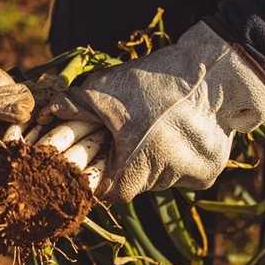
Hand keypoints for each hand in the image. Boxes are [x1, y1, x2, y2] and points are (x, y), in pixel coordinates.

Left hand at [50, 21, 264, 202]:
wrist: (215, 73)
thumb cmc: (154, 83)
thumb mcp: (107, 91)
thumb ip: (76, 106)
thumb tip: (49, 112)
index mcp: (134, 168)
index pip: (107, 191)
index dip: (99, 174)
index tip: (100, 156)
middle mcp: (164, 181)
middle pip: (134, 184)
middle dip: (126, 163)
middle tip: (129, 134)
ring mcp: (189, 179)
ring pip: (159, 178)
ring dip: (152, 160)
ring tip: (155, 127)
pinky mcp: (209, 173)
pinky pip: (183, 173)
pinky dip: (177, 157)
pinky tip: (179, 131)